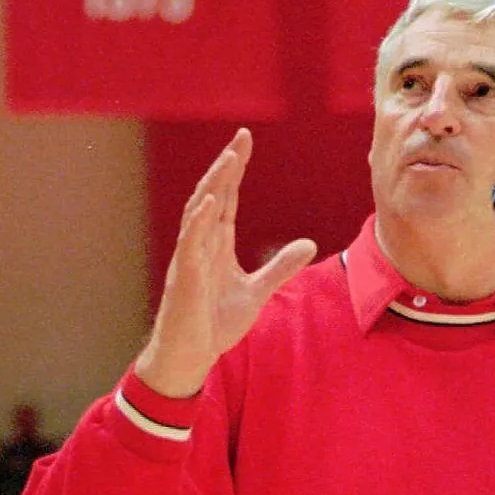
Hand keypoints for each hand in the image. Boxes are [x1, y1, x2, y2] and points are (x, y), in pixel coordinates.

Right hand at [136, 129, 316, 397]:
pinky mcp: (184, 276)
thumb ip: (280, 267)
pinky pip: (190, 242)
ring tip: (229, 159)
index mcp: (217, 244)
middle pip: (213, 194)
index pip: (227, 197)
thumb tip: (310, 244)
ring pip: (199, 211)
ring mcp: (190, 258)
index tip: (246, 141)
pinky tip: (211, 201)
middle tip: (241, 137)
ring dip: (213, 184)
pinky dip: (200, 220)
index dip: (235, 169)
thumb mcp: (257, 291)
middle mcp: (201, 244)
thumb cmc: (214, 323)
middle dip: (226, 166)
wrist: (191, 356)